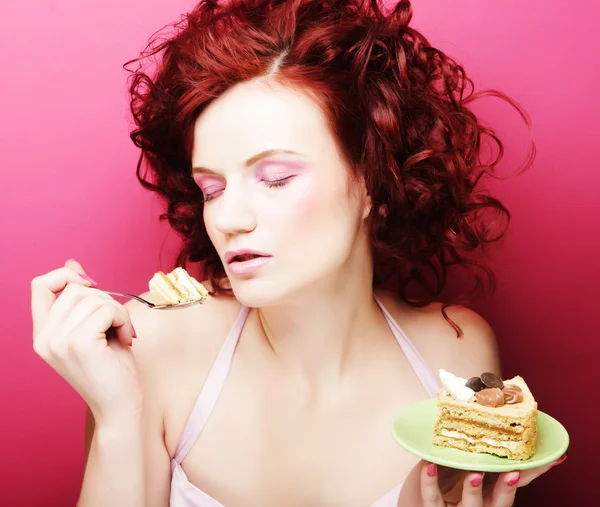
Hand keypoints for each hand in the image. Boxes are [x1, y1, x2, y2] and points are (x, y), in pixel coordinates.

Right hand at [31, 259, 141, 425]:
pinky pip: (107, 309)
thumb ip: (81, 299)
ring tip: (122, 333)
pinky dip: (123, 318)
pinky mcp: (79, 343)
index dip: (67, 275)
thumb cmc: (112, 368)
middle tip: (117, 324)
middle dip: (105, 299)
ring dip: (118, 311)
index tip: (93, 286)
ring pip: (94, 297)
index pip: (39, 285)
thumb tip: (72, 263)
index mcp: (43, 334)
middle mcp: (44, 338)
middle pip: (75, 288)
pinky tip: (126, 338)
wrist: (120, 407)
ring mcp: (58, 341)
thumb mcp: (95, 326)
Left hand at [398, 455, 566, 505]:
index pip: (517, 481)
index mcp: (491, 490)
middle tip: (513, 472)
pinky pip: (433, 497)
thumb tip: (495, 419)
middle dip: (508, 488)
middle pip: (500, 500)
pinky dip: (430, 482)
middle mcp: (480, 503)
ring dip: (474, 489)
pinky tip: (430, 466)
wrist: (420, 502)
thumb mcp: (469, 465)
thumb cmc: (448, 480)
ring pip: (471, 505)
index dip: (534, 471)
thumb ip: (481, 451)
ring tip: (474, 473)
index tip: (550, 459)